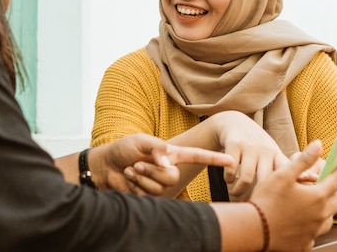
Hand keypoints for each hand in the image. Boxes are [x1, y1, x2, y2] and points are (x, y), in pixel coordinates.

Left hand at [91, 133, 232, 194]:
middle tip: (137, 163)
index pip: (197, 156)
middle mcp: (169, 169)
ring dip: (141, 178)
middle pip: (173, 176)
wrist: (106, 167)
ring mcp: (160, 184)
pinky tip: (129, 180)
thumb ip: (157, 148)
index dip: (214, 159)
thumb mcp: (140, 141)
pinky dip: (135, 186)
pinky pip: (149, 195)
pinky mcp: (150, 195)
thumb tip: (167, 162)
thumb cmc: (123, 149)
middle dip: (151, 170)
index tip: (231, 160)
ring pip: (161, 186)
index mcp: (172, 154)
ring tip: (131, 170)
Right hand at [212, 111, 289, 198]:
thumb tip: (313, 179)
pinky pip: (231, 170)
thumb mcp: (271, 153)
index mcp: (276, 154)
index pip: (286, 172)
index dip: (289, 184)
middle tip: (252, 206)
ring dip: (239, 190)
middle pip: (265, 181)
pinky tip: (229, 180)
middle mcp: (265, 149)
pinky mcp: (234, 144)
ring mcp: (250, 146)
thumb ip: (287, 168)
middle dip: (258, 197)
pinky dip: (228, 179)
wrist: (235, 122)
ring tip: (236, 194)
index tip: (288, 201)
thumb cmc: (257, 145)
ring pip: (246, 178)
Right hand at [249, 140, 336, 250]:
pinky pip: (315, 235)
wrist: (254, 229)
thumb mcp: (284, 174)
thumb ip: (304, 159)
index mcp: (317, 196)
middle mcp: (320, 215)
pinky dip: (314, 228)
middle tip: (334, 183)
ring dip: (328, 210)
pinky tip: (307, 224)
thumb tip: (319, 144)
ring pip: (329, 220)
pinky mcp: (304, 243)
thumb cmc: (267, 199)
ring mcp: (313, 231)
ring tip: (322, 204)